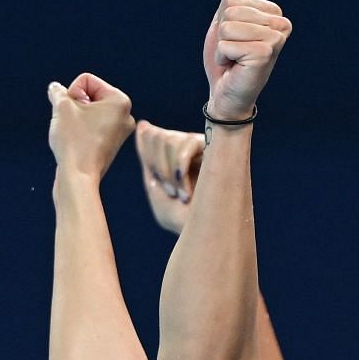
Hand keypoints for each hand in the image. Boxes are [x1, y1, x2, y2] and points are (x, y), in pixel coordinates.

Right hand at [46, 73, 134, 180]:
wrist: (78, 178)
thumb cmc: (74, 141)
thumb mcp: (61, 107)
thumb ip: (58, 92)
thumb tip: (56, 88)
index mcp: (121, 101)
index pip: (86, 80)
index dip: (72, 93)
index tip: (72, 112)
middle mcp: (125, 115)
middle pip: (89, 96)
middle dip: (74, 106)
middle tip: (73, 125)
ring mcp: (119, 132)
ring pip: (88, 112)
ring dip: (75, 118)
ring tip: (75, 135)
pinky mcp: (110, 145)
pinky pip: (90, 128)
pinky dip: (79, 131)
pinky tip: (76, 143)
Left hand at [134, 120, 205, 234]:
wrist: (206, 235)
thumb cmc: (181, 218)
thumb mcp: (155, 189)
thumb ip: (147, 161)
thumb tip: (143, 124)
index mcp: (171, 154)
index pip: (149, 135)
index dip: (149, 158)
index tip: (159, 184)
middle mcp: (186, 145)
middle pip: (157, 136)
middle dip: (158, 168)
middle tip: (171, 193)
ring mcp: (200, 145)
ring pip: (169, 140)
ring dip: (170, 174)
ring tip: (182, 196)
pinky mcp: (214, 146)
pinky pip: (186, 146)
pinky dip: (181, 171)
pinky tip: (188, 191)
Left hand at [202, 0, 290, 121]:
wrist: (226, 94)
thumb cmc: (227, 60)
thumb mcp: (224, 23)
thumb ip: (231, 1)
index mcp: (273, 12)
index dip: (224, 20)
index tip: (235, 39)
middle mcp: (280, 23)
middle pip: (230, 10)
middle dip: (223, 33)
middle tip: (234, 52)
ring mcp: (275, 39)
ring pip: (227, 26)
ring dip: (222, 46)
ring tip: (235, 59)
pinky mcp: (265, 53)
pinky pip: (226, 44)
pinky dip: (223, 57)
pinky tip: (235, 66)